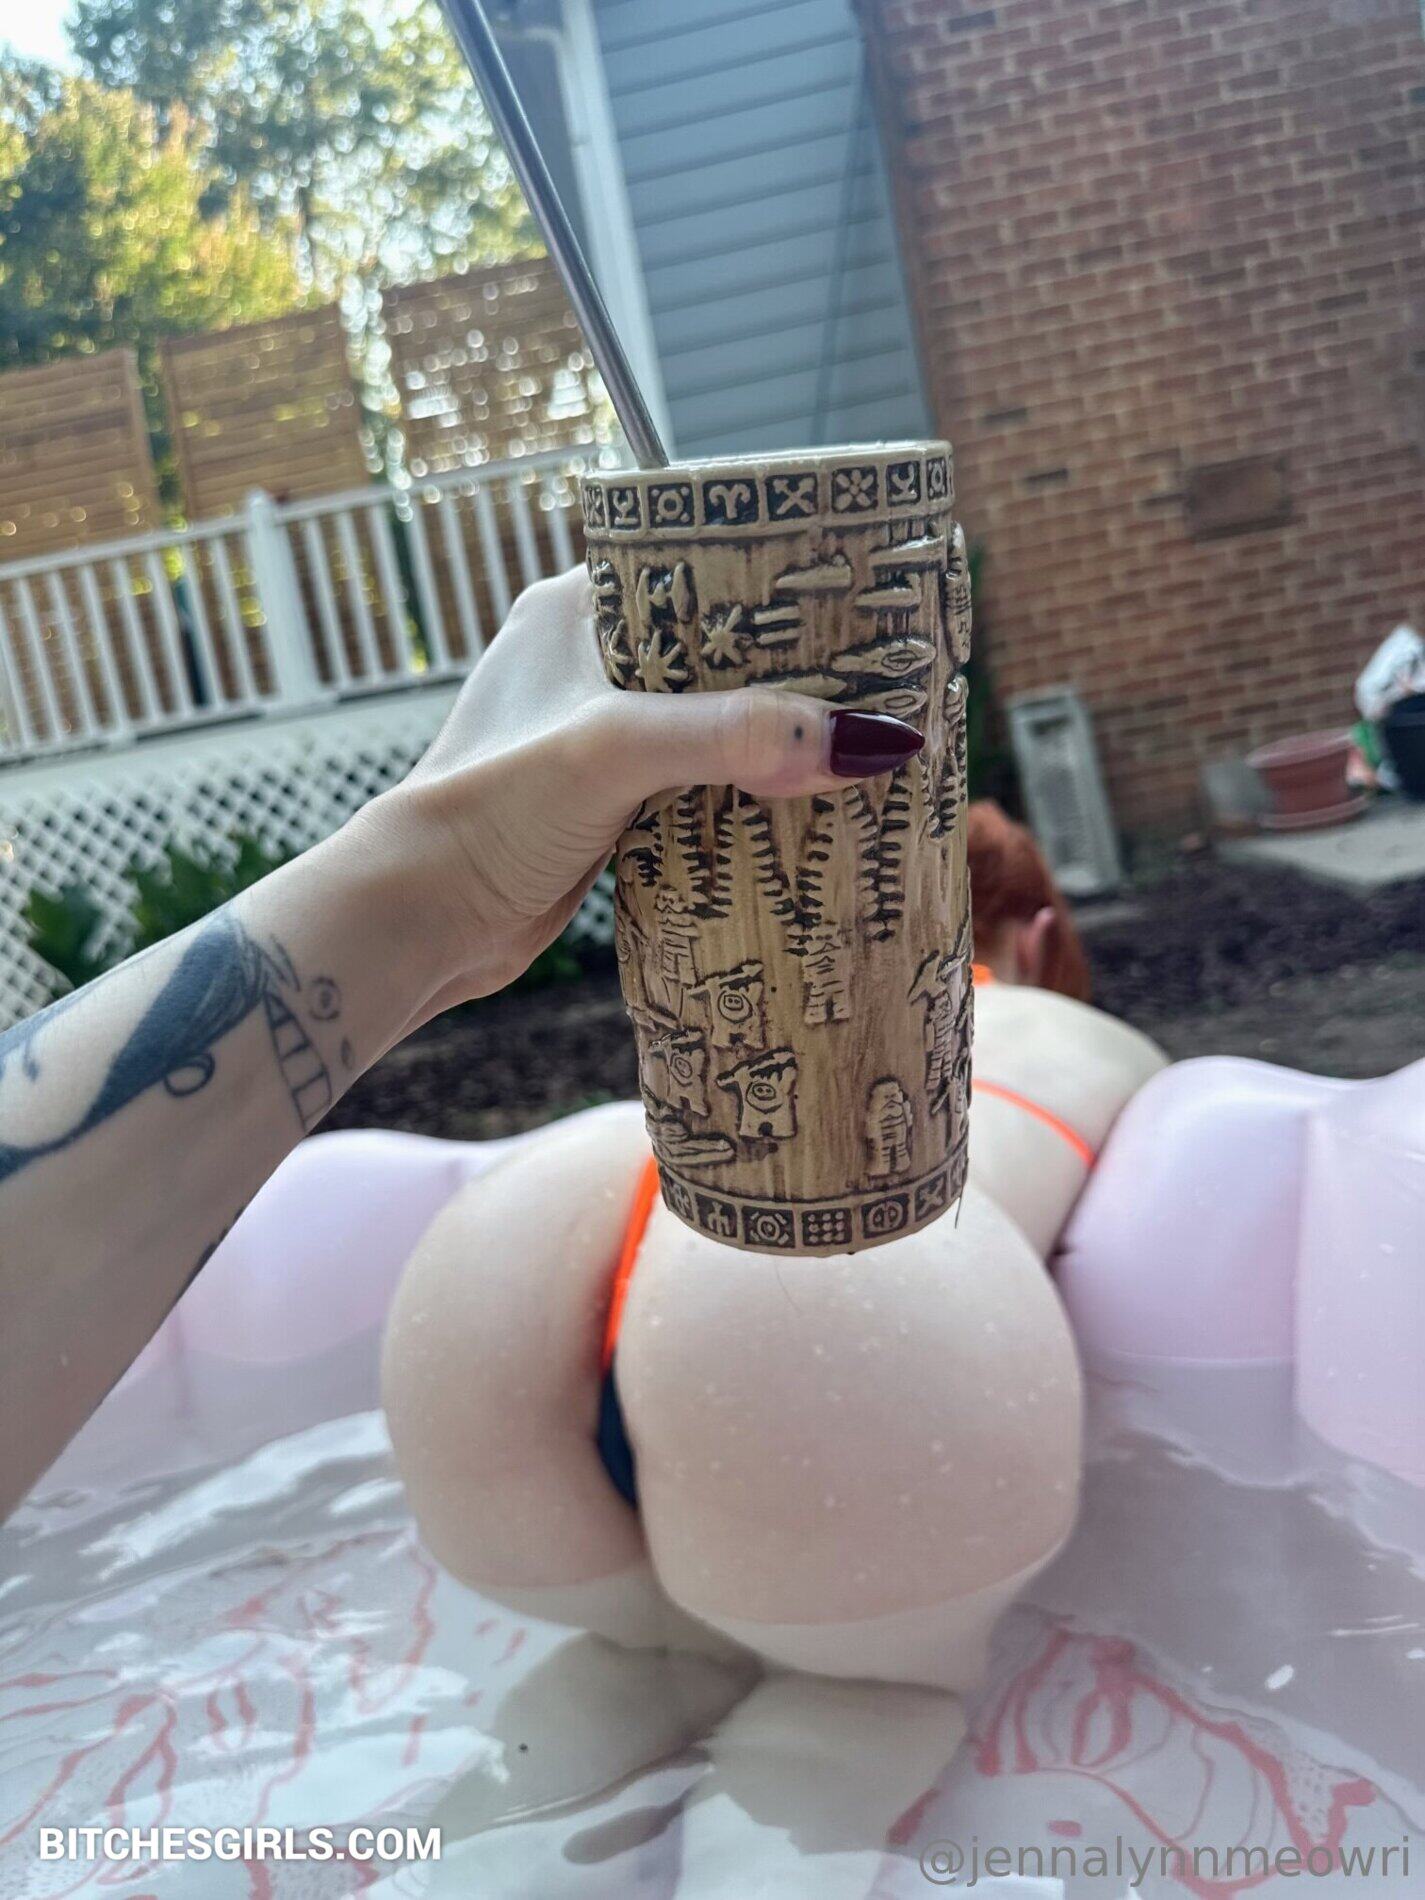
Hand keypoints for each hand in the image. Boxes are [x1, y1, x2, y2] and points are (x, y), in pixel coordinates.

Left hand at [359, 568, 924, 1020]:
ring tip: (863, 743)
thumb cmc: (486, 807)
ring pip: (713, 723)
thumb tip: (865, 743)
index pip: (696, 568)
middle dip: (791, 675)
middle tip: (883, 683)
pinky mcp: (609, 803)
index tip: (855, 601)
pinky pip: (700, 783)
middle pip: (718, 654)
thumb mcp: (616, 750)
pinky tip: (807, 806)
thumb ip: (734, 736)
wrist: (421, 916)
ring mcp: (597, 737)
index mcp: (574, 610)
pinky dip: (748, 793)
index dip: (774, 584)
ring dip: (773, 740)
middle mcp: (588, 663)